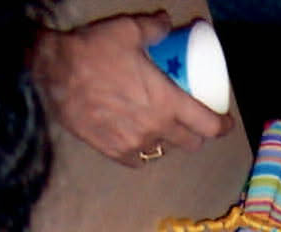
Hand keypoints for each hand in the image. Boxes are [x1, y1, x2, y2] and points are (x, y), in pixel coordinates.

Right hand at [30, 13, 233, 167]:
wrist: (55, 73)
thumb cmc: (93, 51)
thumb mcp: (128, 31)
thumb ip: (153, 29)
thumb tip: (166, 23)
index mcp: (167, 103)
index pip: (208, 126)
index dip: (222, 127)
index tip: (226, 123)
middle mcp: (155, 130)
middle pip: (190, 143)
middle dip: (197, 134)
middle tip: (193, 122)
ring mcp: (135, 144)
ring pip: (164, 150)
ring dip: (168, 140)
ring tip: (161, 126)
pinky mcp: (115, 152)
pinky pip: (138, 159)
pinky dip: (143, 150)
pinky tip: (139, 137)